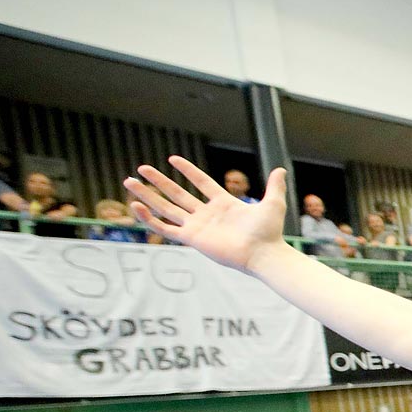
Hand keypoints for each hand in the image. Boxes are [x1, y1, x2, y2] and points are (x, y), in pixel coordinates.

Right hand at [124, 158, 291, 273]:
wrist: (263, 253)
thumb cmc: (269, 232)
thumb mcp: (273, 203)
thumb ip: (274, 186)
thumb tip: (281, 169)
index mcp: (223, 204)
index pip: (201, 182)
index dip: (188, 170)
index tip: (172, 159)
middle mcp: (207, 214)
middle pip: (177, 194)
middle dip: (158, 182)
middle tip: (141, 169)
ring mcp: (197, 226)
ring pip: (166, 208)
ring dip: (148, 196)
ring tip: (129, 182)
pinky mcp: (191, 239)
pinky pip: (165, 228)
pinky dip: (150, 219)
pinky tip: (136, 206)